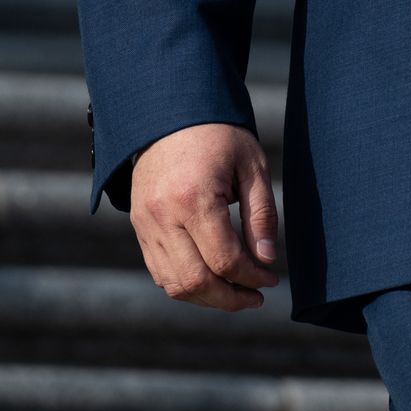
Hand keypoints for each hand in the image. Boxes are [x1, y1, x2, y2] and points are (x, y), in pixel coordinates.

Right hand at [130, 122, 281, 310]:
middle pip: (195, 282)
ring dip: (207, 298)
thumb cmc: (219, 134)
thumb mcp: (251, 165)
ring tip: (236, 293)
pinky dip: (185, 283)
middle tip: (256, 297)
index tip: (271, 278)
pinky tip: (211, 278)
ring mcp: (145, 224)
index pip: (224, 260)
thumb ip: (260, 215)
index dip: (251, 277)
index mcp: (194, 198)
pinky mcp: (139, 226)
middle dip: (229, 298)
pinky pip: (160, 271)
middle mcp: (163, 216)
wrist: (170, 111)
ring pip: (174, 284)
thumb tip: (266, 260)